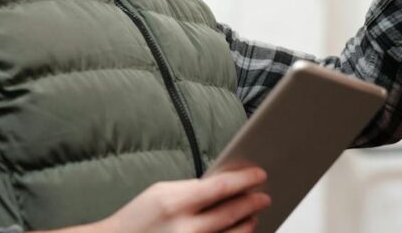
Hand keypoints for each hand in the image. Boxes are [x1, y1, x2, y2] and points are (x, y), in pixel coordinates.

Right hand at [90, 167, 270, 232]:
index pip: (222, 187)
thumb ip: (193, 190)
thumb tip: (226, 186)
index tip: (260, 175)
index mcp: (176, 203)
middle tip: (264, 196)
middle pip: (233, 213)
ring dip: (248, 223)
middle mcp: (186, 229)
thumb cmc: (138, 219)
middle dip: (253, 203)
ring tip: (252, 215)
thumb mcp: (161, 193)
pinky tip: (239, 231)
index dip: (246, 179)